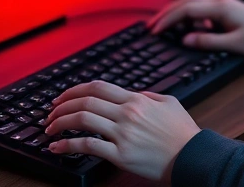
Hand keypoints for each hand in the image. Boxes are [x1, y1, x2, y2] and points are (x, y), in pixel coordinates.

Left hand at [46, 81, 199, 182]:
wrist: (192, 156)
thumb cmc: (183, 132)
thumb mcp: (169, 103)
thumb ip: (147, 95)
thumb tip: (129, 94)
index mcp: (136, 100)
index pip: (97, 87)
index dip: (74, 90)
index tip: (62, 98)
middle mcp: (127, 114)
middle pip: (85, 101)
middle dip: (61, 106)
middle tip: (51, 114)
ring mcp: (122, 134)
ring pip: (82, 120)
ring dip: (60, 123)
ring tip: (50, 129)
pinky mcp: (120, 155)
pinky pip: (87, 146)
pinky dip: (67, 145)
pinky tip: (57, 147)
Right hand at [148, 0, 243, 55]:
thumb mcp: (233, 44)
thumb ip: (207, 41)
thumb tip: (185, 39)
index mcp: (220, 7)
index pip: (186, 10)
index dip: (168, 19)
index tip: (155, 30)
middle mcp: (219, 0)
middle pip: (185, 2)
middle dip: (166, 13)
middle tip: (151, 26)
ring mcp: (222, 2)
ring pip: (192, 1)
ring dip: (175, 11)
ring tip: (162, 24)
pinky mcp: (225, 7)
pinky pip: (201, 6)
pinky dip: (188, 13)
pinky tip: (186, 26)